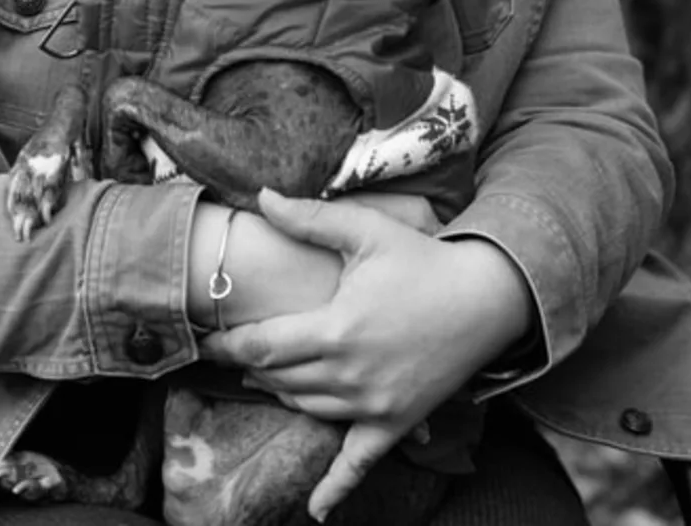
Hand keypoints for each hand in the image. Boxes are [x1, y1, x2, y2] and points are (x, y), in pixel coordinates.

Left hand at [200, 188, 533, 521]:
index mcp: (336, 329)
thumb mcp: (365, 230)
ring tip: (260, 377)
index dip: (229, 345)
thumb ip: (309, 218)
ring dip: (279, 393)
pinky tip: (316, 513)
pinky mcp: (396, 422)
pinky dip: (335, 490)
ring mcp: (373, 405)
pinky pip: (359, 463)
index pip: (263, 346)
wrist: (485, 298)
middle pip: (278, 378)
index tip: (205, 339)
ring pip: (306, 408)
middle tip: (229, 353)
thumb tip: (261, 197)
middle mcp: (349, 374)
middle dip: (249, 366)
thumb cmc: (422, 258)